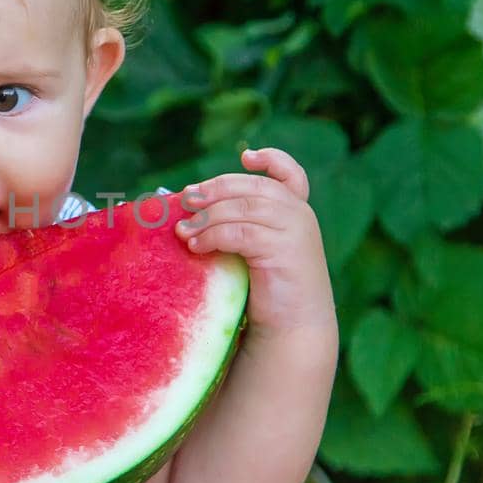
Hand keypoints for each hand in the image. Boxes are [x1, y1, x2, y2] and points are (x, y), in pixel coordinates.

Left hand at [176, 147, 336, 335]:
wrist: (293, 327)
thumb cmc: (269, 290)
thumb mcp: (258, 250)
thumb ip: (240, 224)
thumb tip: (191, 207)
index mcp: (297, 211)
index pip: (291, 174)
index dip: (271, 160)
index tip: (245, 156)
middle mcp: (300, 215)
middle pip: (251, 187)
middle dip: (215, 190)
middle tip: (185, 200)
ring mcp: (295, 230)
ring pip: (242, 208)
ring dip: (207, 217)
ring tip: (182, 231)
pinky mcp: (284, 250)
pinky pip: (240, 233)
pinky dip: (213, 236)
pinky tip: (196, 246)